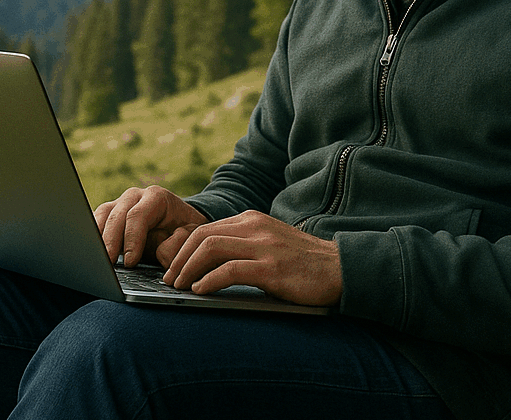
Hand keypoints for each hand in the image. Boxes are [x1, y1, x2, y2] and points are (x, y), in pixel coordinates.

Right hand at [93, 185, 205, 267]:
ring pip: (102, 215)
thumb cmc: (185, 231)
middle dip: (110, 241)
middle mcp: (135, 196)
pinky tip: (88, 251)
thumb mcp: (190, 236)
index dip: (132, 239)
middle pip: (116, 215)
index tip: (130, 261)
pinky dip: (91, 235)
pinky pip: (95, 221)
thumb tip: (162, 256)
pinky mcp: (109, 214)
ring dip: (97, 238)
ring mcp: (119, 203)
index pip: (138, 216)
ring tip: (95, 260)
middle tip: (108, 264)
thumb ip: (178, 245)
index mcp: (156, 198)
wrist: (180, 223)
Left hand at [163, 210, 341, 306]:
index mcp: (252, 219)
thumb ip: (243, 245)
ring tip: (179, 287)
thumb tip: (206, 264)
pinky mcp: (272, 268)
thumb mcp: (269, 244)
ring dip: (188, 269)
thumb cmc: (303, 263)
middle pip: (201, 235)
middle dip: (178, 259)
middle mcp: (255, 227)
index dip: (182, 248)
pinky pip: (230, 270)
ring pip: (210, 248)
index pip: (205, 227)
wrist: (341, 269)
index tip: (172, 268)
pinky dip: (209, 280)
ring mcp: (264, 246)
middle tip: (169, 280)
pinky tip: (201, 291)